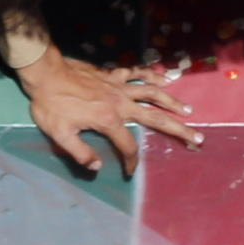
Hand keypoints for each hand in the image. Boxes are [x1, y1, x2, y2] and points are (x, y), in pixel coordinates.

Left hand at [16, 52, 196, 177]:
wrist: (45, 71)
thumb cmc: (50, 104)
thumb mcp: (59, 134)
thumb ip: (80, 152)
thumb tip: (98, 168)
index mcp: (108, 120)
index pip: (127, 146)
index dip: (131, 162)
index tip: (131, 173)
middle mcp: (120, 103)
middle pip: (156, 118)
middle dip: (178, 130)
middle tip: (198, 139)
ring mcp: (118, 87)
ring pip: (152, 93)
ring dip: (172, 102)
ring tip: (188, 110)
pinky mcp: (113, 75)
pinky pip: (137, 74)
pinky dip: (152, 75)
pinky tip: (165, 78)